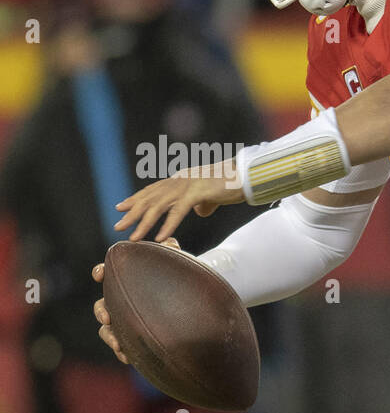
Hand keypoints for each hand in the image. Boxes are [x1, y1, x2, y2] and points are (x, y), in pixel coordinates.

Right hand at [92, 238, 182, 362]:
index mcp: (128, 278)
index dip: (101, 271)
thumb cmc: (180, 276)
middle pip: (102, 305)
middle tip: (107, 317)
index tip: (100, 274)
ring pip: (108, 328)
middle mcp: (122, 299)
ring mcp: (126, 319)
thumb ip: (171, 252)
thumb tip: (170, 243)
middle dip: (101, 311)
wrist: (192, 300)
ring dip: (110, 336)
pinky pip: (123, 345)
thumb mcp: (177, 263)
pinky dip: (123, 352)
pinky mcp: (134, 335)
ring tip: (118, 345)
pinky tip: (128, 358)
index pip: (108, 272)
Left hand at [113, 165, 244, 241]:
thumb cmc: (232, 184)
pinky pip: (178, 212)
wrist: (247, 175)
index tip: (121, 207)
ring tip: (134, 238)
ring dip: (144, 223)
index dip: (136, 198)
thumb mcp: (213, 195)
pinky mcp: (197, 193)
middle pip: (150, 198)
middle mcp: (179, 180)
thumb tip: (199, 211)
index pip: (153, 189)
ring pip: (159, 206)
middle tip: (118, 226)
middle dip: (132, 213)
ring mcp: (187, 185)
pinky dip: (168, 225)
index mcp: (181, 179)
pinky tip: (161, 237)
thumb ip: (203, 202)